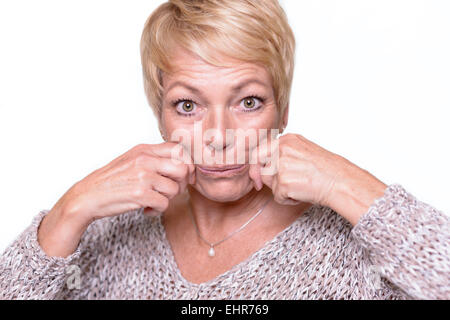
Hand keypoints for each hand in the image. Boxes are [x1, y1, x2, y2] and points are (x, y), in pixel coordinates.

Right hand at [38, 142, 194, 256]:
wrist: (87, 197)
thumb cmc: (112, 181)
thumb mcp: (132, 160)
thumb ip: (154, 158)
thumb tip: (183, 164)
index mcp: (144, 150)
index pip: (179, 149)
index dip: (187, 164)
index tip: (184, 176)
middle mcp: (145, 160)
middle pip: (183, 168)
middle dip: (181, 183)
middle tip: (170, 192)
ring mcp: (142, 176)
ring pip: (175, 188)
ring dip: (167, 199)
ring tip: (153, 201)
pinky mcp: (140, 194)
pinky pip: (164, 203)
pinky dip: (157, 210)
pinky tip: (146, 209)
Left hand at [249, 133, 386, 224]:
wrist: (341, 182)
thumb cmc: (327, 170)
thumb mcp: (303, 152)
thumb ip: (283, 154)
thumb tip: (263, 165)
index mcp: (287, 140)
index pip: (260, 150)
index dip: (257, 164)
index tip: (257, 174)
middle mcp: (282, 149)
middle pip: (259, 164)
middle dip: (262, 177)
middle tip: (271, 185)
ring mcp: (281, 165)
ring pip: (267, 182)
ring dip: (279, 189)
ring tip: (299, 187)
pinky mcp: (283, 182)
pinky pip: (277, 196)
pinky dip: (288, 199)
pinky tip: (302, 194)